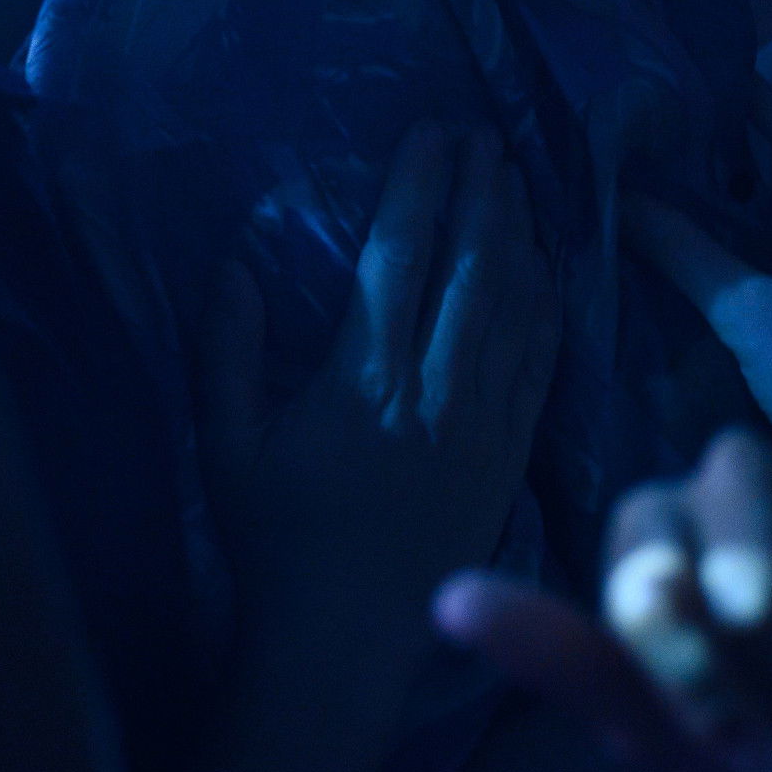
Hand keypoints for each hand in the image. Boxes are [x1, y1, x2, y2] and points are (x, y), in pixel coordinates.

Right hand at [200, 127, 559, 645]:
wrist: (345, 640)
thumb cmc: (274, 539)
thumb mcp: (224, 445)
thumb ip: (224, 350)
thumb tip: (235, 262)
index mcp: (360, 381)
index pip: (397, 257)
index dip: (417, 187)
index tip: (428, 132)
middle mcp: (432, 392)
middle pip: (469, 267)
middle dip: (478, 190)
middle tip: (482, 133)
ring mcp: (482, 424)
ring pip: (514, 307)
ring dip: (517, 234)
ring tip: (514, 178)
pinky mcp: (511, 457)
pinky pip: (540, 364)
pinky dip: (547, 305)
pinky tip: (548, 267)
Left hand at [436, 429, 771, 771]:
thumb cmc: (760, 741)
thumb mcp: (656, 723)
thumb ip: (564, 658)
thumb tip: (450, 601)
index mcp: (660, 534)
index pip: (649, 533)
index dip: (676, 617)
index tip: (707, 696)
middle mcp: (735, 486)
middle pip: (731, 477)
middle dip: (757, 591)